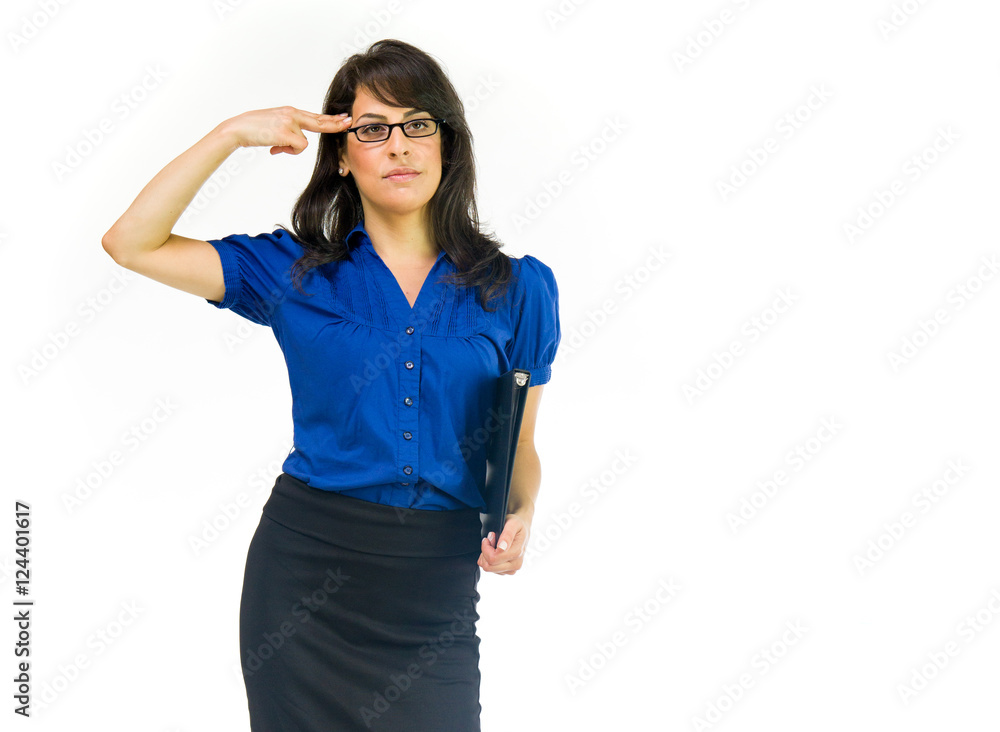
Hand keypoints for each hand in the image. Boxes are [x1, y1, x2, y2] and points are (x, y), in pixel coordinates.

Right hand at [222, 105, 352, 155]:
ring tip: (275, 145)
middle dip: (334, 124)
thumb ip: (287, 130)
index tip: (343, 118)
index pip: (315, 116)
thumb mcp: (274, 126)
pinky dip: (289, 151)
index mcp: (290, 112)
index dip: (330, 119)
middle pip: (319, 122)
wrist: (238, 129)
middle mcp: (292, 114)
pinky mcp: (286, 132)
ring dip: (291, 148)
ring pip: (304, 142)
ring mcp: (289, 122)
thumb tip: (294, 144)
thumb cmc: (253, 129)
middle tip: (348, 122)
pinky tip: (275, 148)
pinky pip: (298, 147)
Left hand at [478, 512, 529, 575]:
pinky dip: (489, 560)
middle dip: (485, 552)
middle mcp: (516, 564)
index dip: (486, 547)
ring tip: (493, 545)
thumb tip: (502, 547)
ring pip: (489, 568)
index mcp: (517, 553)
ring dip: (486, 556)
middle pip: (489, 566)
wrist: (523, 530)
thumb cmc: (518, 526)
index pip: (493, 558)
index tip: (490, 537)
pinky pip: (491, 569)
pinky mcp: (508, 571)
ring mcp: (512, 569)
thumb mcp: (513, 524)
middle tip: (490, 541)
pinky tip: (494, 551)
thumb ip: (507, 535)